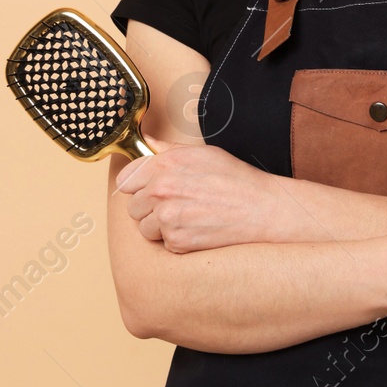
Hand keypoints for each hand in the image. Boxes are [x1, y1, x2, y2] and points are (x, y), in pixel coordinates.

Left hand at [114, 141, 284, 252]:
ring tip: (188, 216)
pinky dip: (177, 239)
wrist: (261, 210)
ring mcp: (167, 219)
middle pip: (133, 207)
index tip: (149, 188)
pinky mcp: (176, 242)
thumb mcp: (203, 154)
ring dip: (161, 226)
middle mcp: (161, 192)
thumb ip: (169, 149)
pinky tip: (196, 228)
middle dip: (150, 207)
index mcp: (164, 166)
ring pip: (145, 228)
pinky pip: (163, 243)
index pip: (125, 180)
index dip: (138, 184)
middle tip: (177, 203)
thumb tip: (148, 142)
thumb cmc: (236, 180)